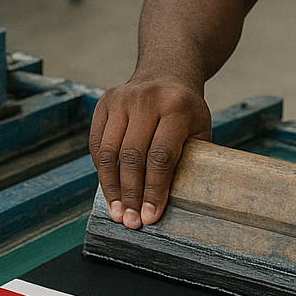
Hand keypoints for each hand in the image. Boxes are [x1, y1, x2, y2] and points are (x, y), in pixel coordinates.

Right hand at [89, 78, 211, 229]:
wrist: (166, 74)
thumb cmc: (186, 111)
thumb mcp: (198, 131)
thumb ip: (186, 159)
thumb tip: (166, 204)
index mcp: (176, 107)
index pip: (161, 155)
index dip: (155, 189)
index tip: (151, 216)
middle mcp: (146, 100)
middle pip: (132, 156)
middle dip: (131, 194)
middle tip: (132, 221)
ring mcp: (121, 99)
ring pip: (110, 152)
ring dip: (112, 188)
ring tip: (117, 212)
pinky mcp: (103, 103)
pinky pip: (97, 144)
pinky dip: (102, 171)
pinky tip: (109, 191)